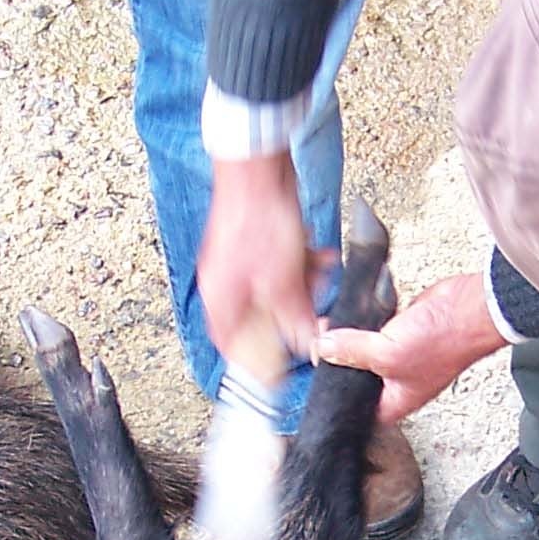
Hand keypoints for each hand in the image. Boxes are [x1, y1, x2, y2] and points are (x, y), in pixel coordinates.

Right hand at [198, 153, 318, 368]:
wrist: (257, 168)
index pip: (232, 346)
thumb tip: (307, 344)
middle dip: (291, 314)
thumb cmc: (256, 218)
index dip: (256, 362)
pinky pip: (282, 265)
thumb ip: (294, 317)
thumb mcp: (282, 281)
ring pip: (276, 291)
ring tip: (318, 273)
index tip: (281, 371)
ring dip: (302, 286)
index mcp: (220, 299)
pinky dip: (301, 264)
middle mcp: (225, 283)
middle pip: (260, 318)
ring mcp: (240, 262)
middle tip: (313, 312)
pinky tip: (317, 255)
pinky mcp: (256, 242)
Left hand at [315, 271, 505, 424]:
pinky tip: (351, 311)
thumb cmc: (445, 342)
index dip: (338, 398)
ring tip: (329, 327)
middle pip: (358, 376)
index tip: (317, 380)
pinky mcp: (403, 329)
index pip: (358, 409)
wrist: (471, 307)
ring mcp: (400, 354)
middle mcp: (397, 380)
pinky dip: (365, 319)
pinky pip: (375, 327)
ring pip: (365, 349)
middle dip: (339, 362)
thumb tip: (325, 348)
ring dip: (350, 338)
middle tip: (319, 347)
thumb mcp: (387, 353)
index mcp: (396, 400)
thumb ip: (353, 351)